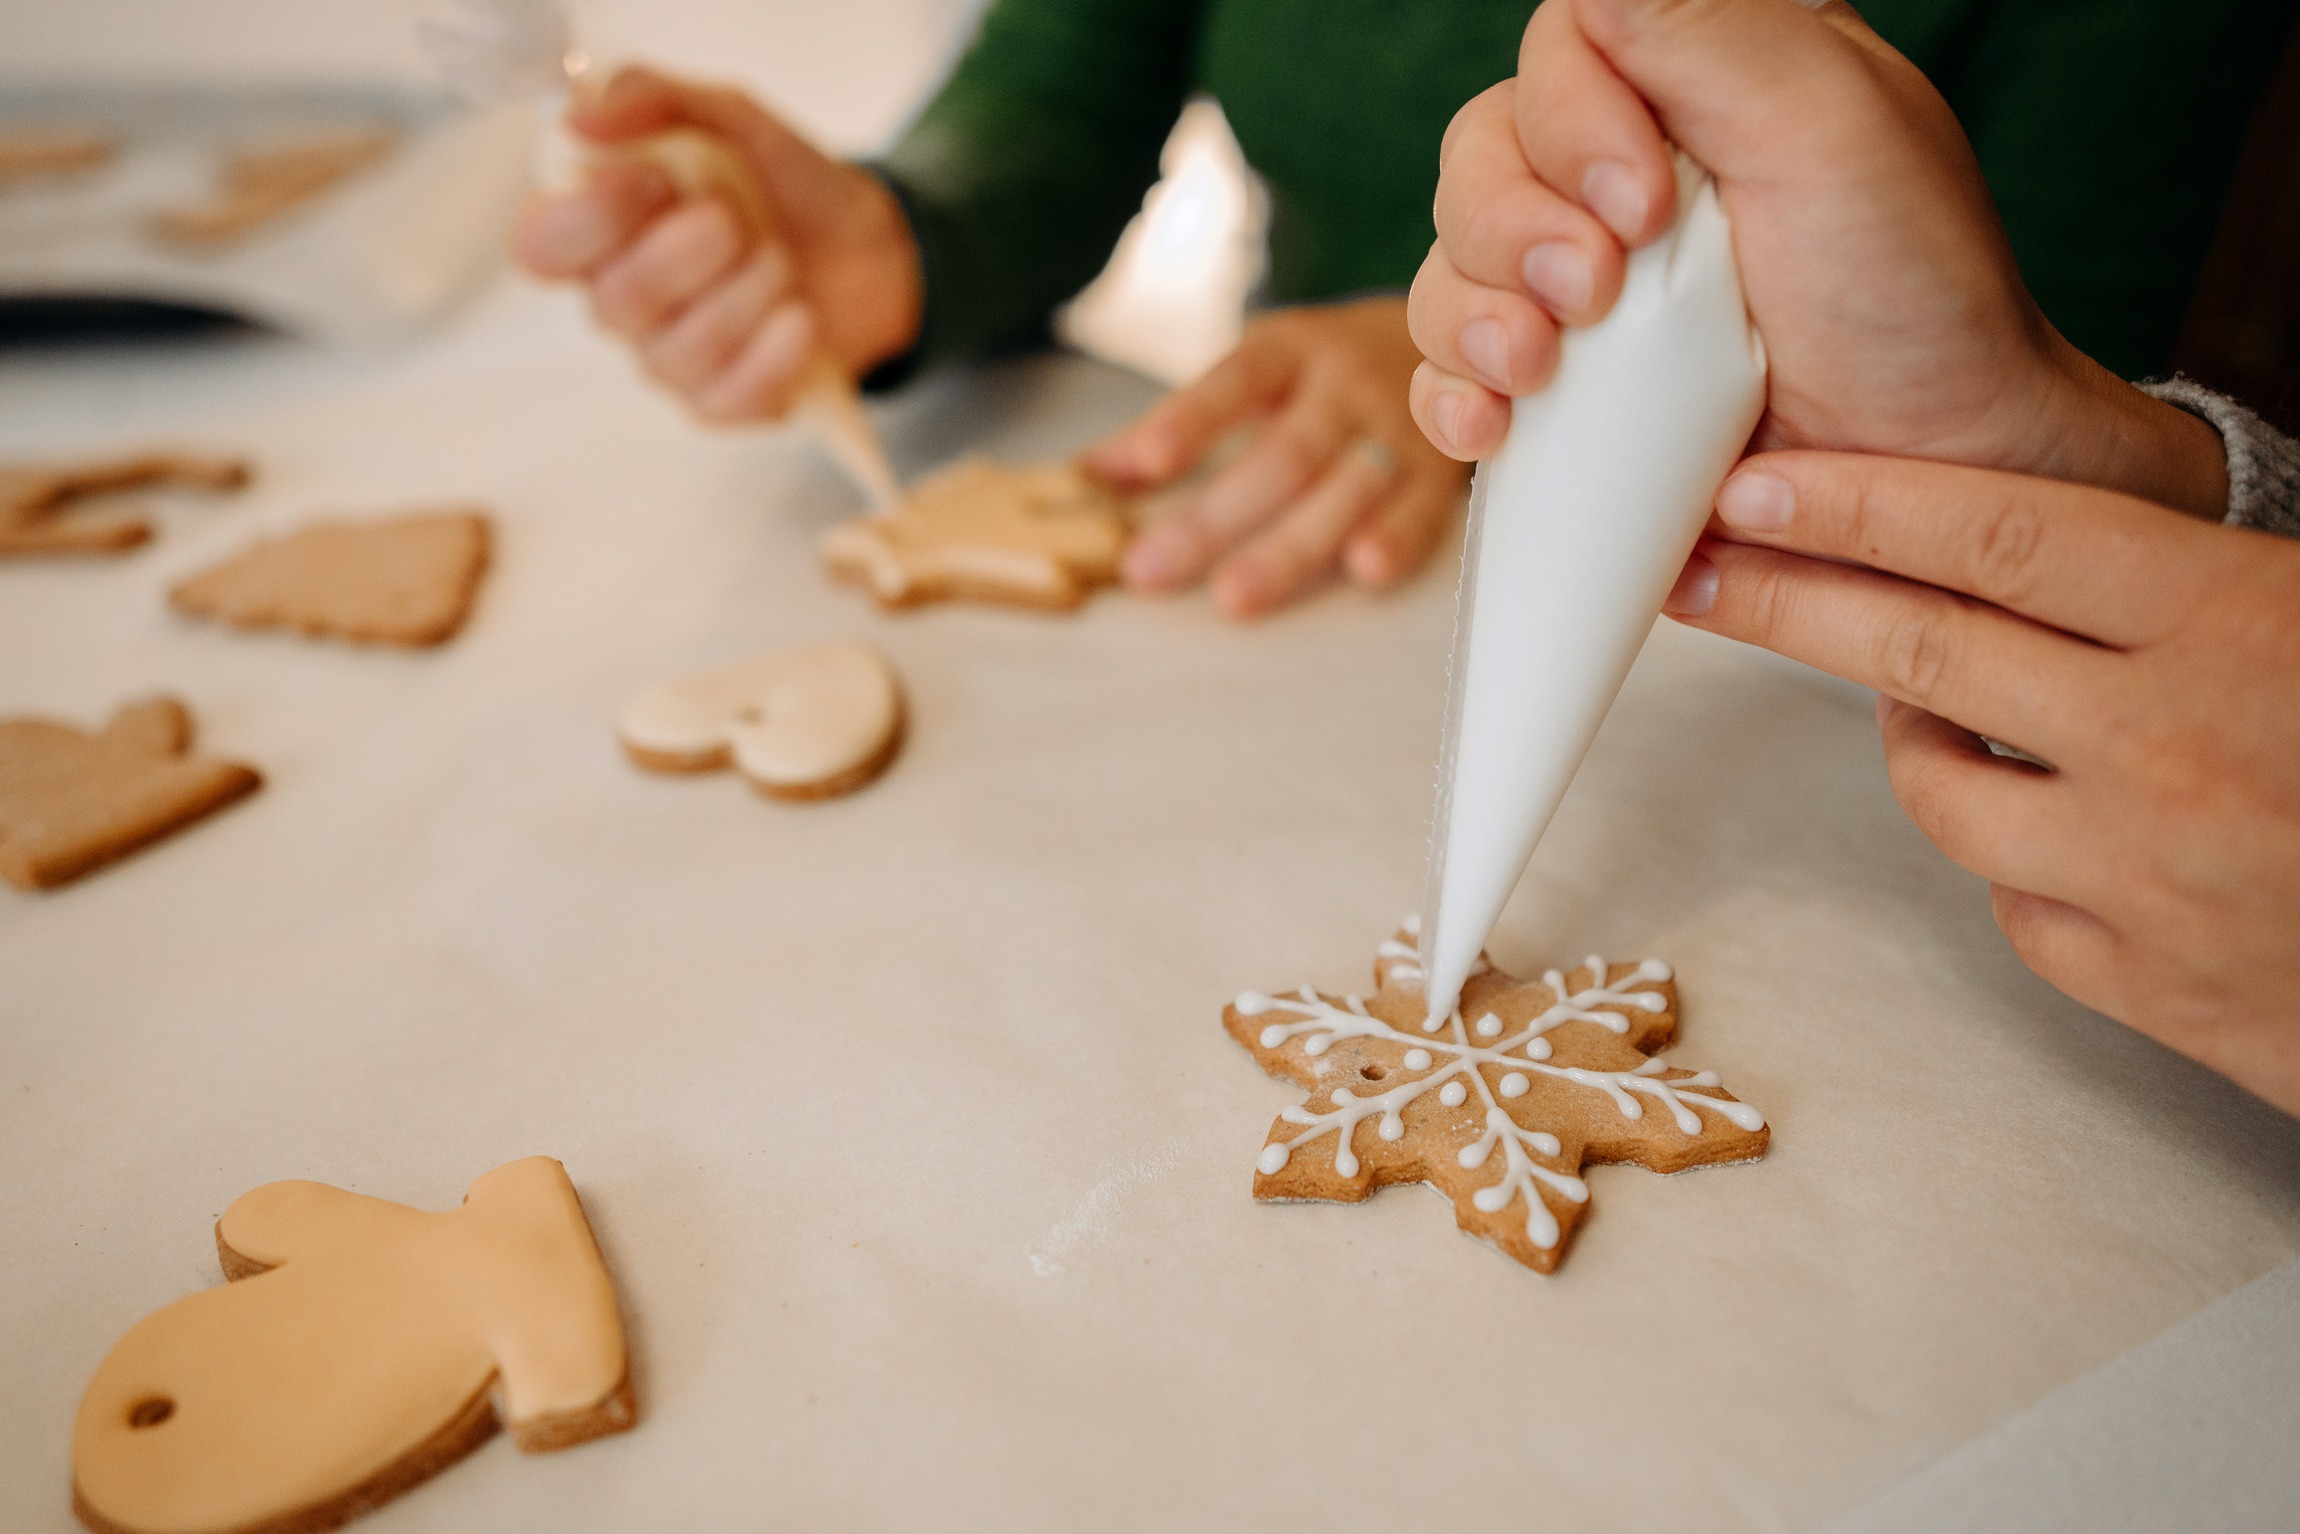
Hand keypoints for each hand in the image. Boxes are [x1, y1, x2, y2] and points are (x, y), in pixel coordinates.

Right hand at [512, 67, 921, 421]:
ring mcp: (668, 360)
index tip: (652, 181)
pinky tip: (801, 319)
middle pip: (616, 301)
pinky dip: (774, 353)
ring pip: (681, 349)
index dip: (586, 222)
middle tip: (736, 218)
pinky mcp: (721, 404)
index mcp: (601, 230)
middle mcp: (621, 301)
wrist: (871, 247)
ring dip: (747, 293)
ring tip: (782, 260)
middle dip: (687, 254)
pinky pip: (729, 399)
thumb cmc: (780, 184)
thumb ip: (649, 97)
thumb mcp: (723, 114)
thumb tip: (581, 118)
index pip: (540, 248)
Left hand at [1083, 297, 1469, 618]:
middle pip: (1280, 456)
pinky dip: (1397, 538)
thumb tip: (1088, 474)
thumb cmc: (1328, 370)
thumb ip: (1178, 422)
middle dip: (1214, 519)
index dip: (1189, 421)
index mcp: (1289, 352)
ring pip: (1344, 489)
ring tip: (1235, 598)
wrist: (1459, 333)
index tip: (1143, 464)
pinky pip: (1423, 506)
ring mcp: (1399, 426)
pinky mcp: (1442, 468)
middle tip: (1152, 572)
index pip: (1232, 382)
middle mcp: (1345, 385)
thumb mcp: (1258, 370)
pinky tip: (1363, 572)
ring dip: (1292, 546)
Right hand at [1404, 0, 2226, 519]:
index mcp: (1697, 76)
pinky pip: (1447, 372)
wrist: (1925, 468)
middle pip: (1482, 154)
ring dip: (1471, 319)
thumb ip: (1704, 29)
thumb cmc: (1908, 293)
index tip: (1642, 206)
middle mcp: (1629, 165)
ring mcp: (1584, 281)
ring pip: (1452, 262)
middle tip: (1590, 296)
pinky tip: (1488, 428)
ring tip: (1534, 372)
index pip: (1560, 50)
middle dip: (1511, 230)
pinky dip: (1450, 397)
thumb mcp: (1827, 128)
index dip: (1569, 122)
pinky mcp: (1560, 385)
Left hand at [1663, 451, 2299, 1115]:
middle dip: (1787, 600)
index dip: (1861, 502)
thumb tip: (2018, 552)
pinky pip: (2019, 906)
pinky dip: (2023, 864)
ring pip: (1945, 794)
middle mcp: (2170, 747)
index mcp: (2234, 626)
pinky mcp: (2140, 985)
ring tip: (1962, 718)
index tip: (1757, 483)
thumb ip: (2185, 587)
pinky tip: (2078, 839)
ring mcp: (2144, 876)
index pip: (1999, 536)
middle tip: (1699, 571)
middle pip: (1921, 652)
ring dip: (1927, 747)